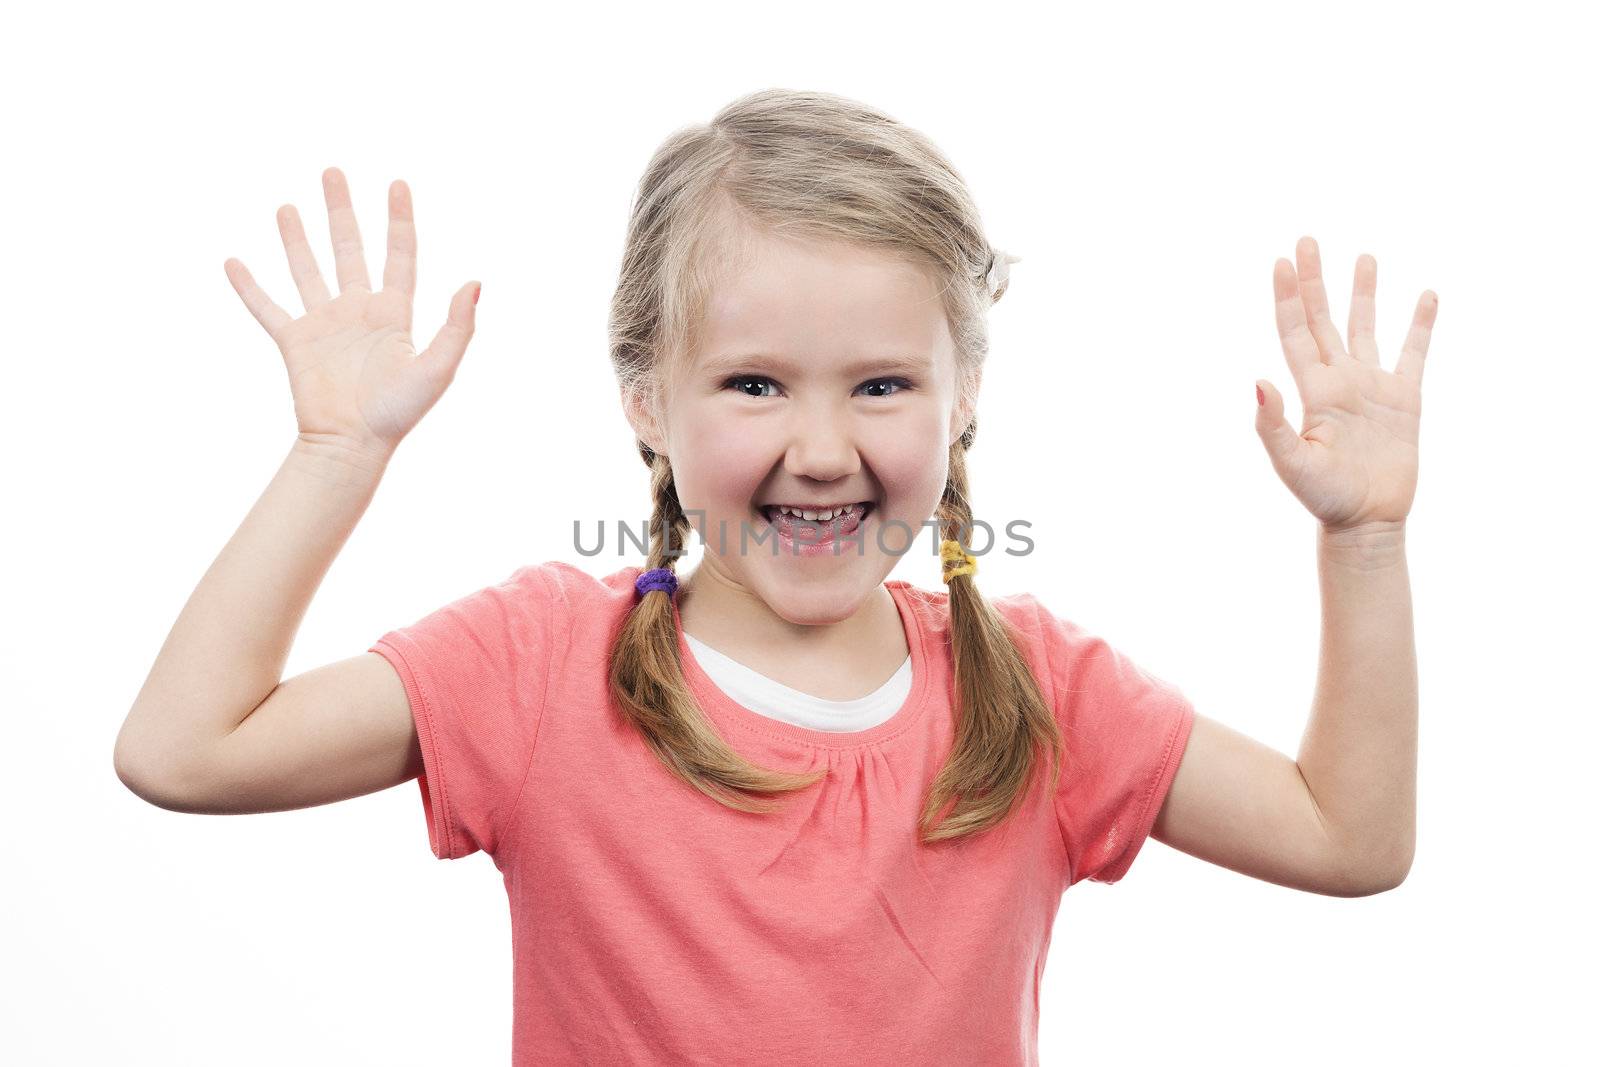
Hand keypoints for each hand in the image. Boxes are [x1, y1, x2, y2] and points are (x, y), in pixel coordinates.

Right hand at [223, 167, 479, 461]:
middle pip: (350, 249)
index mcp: (394, 314)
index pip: (400, 255)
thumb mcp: (438, 368)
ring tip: (287, 205)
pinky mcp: (294, 343)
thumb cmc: (399, 413)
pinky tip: (233, 262)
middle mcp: (358, 312)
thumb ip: (457, 326)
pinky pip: (268, 309)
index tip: (397, 183)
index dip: (399, 219)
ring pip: (308, 269)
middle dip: (341, 211)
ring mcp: (324, 325)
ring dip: (297, 238)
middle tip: (332, 171)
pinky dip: (250, 287)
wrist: (353, 446)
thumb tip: (475, 282)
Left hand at [1254, 236, 1437, 534]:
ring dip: (1363, 293)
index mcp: (1313, 390)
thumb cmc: (1324, 498)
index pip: (1295, 331)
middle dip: (1315, 280)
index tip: (1281, 261)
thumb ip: (1272, 426)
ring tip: (1364, 257)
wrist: (1366, 522)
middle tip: (1307, 239)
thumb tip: (1258, 383)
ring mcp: (1371, 387)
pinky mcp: (1404, 399)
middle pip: (1323, 318)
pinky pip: (1413, 353)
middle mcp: (1339, 380)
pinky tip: (1425, 296)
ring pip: (1365, 327)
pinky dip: (1420, 324)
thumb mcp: (1293, 463)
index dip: (1288, 296)